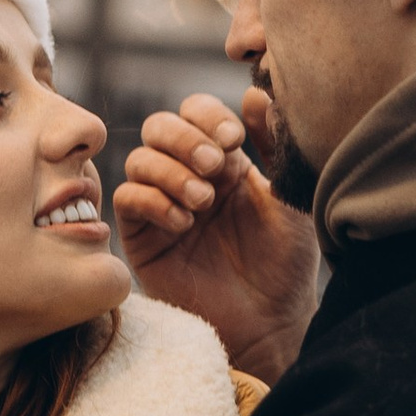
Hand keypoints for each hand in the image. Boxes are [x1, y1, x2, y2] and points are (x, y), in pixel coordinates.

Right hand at [115, 91, 319, 376]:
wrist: (270, 323)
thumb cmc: (286, 264)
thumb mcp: (289, 197)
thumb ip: (274, 145)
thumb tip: (256, 92)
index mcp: (223, 161)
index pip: (197, 113)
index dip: (207, 116)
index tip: (234, 139)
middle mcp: (187, 177)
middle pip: (160, 126)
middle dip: (184, 137)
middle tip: (214, 166)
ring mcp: (162, 206)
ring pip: (139, 159)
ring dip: (170, 171)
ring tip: (202, 202)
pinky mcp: (141, 239)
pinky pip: (126, 199)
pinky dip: (153, 202)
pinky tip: (184, 224)